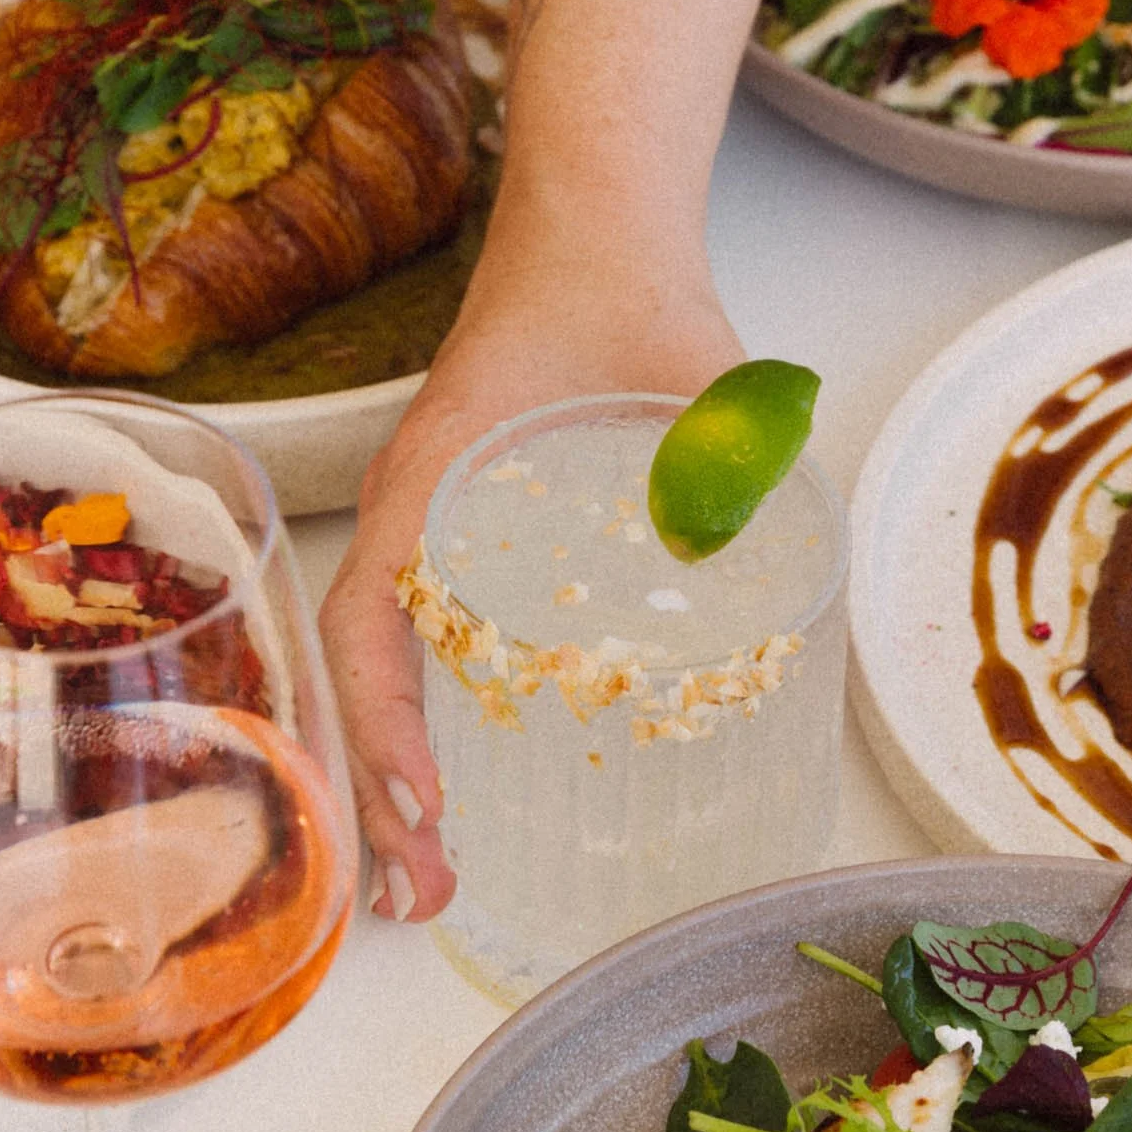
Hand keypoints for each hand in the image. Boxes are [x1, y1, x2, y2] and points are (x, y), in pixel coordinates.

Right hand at [319, 226, 741, 920]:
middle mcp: (412, 519)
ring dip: (396, 779)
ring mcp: (431, 536)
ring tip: (429, 883)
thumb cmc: (623, 295)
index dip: (387, 721)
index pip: (374, 621)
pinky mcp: (466, 546)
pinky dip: (427, 730)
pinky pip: (425, 650)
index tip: (424, 802)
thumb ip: (737, 452)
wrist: (596, 232)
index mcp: (432, 483)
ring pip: (387, 676)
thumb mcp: (695, 380)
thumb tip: (764, 546)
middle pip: (367, 678)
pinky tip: (464, 795)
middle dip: (384, 797)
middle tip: (425, 900)